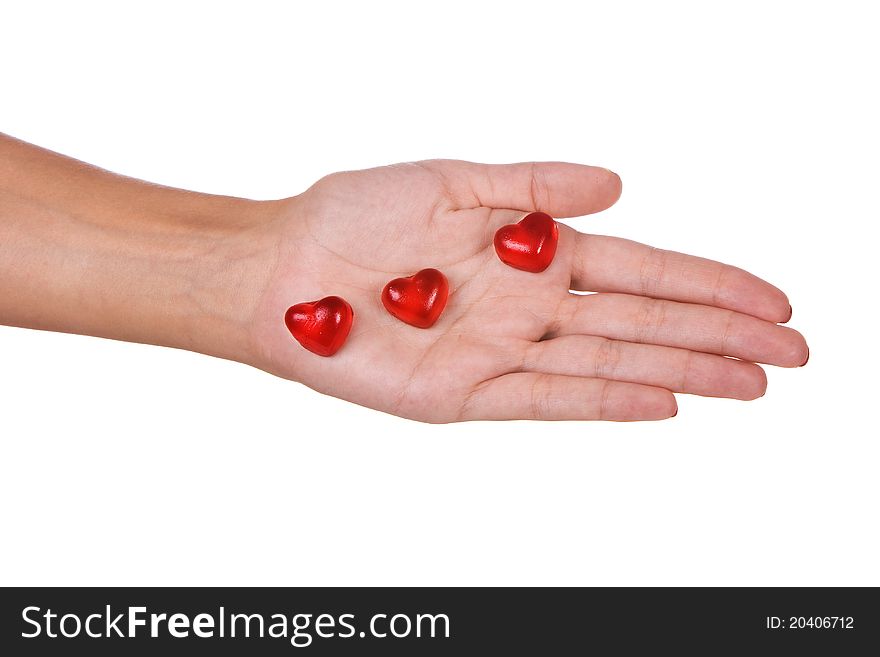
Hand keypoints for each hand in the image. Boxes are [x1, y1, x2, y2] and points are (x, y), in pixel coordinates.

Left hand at [248, 161, 807, 421]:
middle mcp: (527, 307)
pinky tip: (663, 401)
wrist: (284, 271)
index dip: (708, 284)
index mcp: (532, 252)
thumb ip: (533, 187)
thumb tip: (618, 185)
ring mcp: (501, 354)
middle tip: (791, 352)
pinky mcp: (464, 395)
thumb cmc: (356, 218)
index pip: (641, 271)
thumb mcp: (453, 181)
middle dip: (719, 336)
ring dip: (683, 372)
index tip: (770, 300)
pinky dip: (606, 401)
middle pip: (642, 323)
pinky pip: (547, 399)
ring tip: (750, 382)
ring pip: (609, 364)